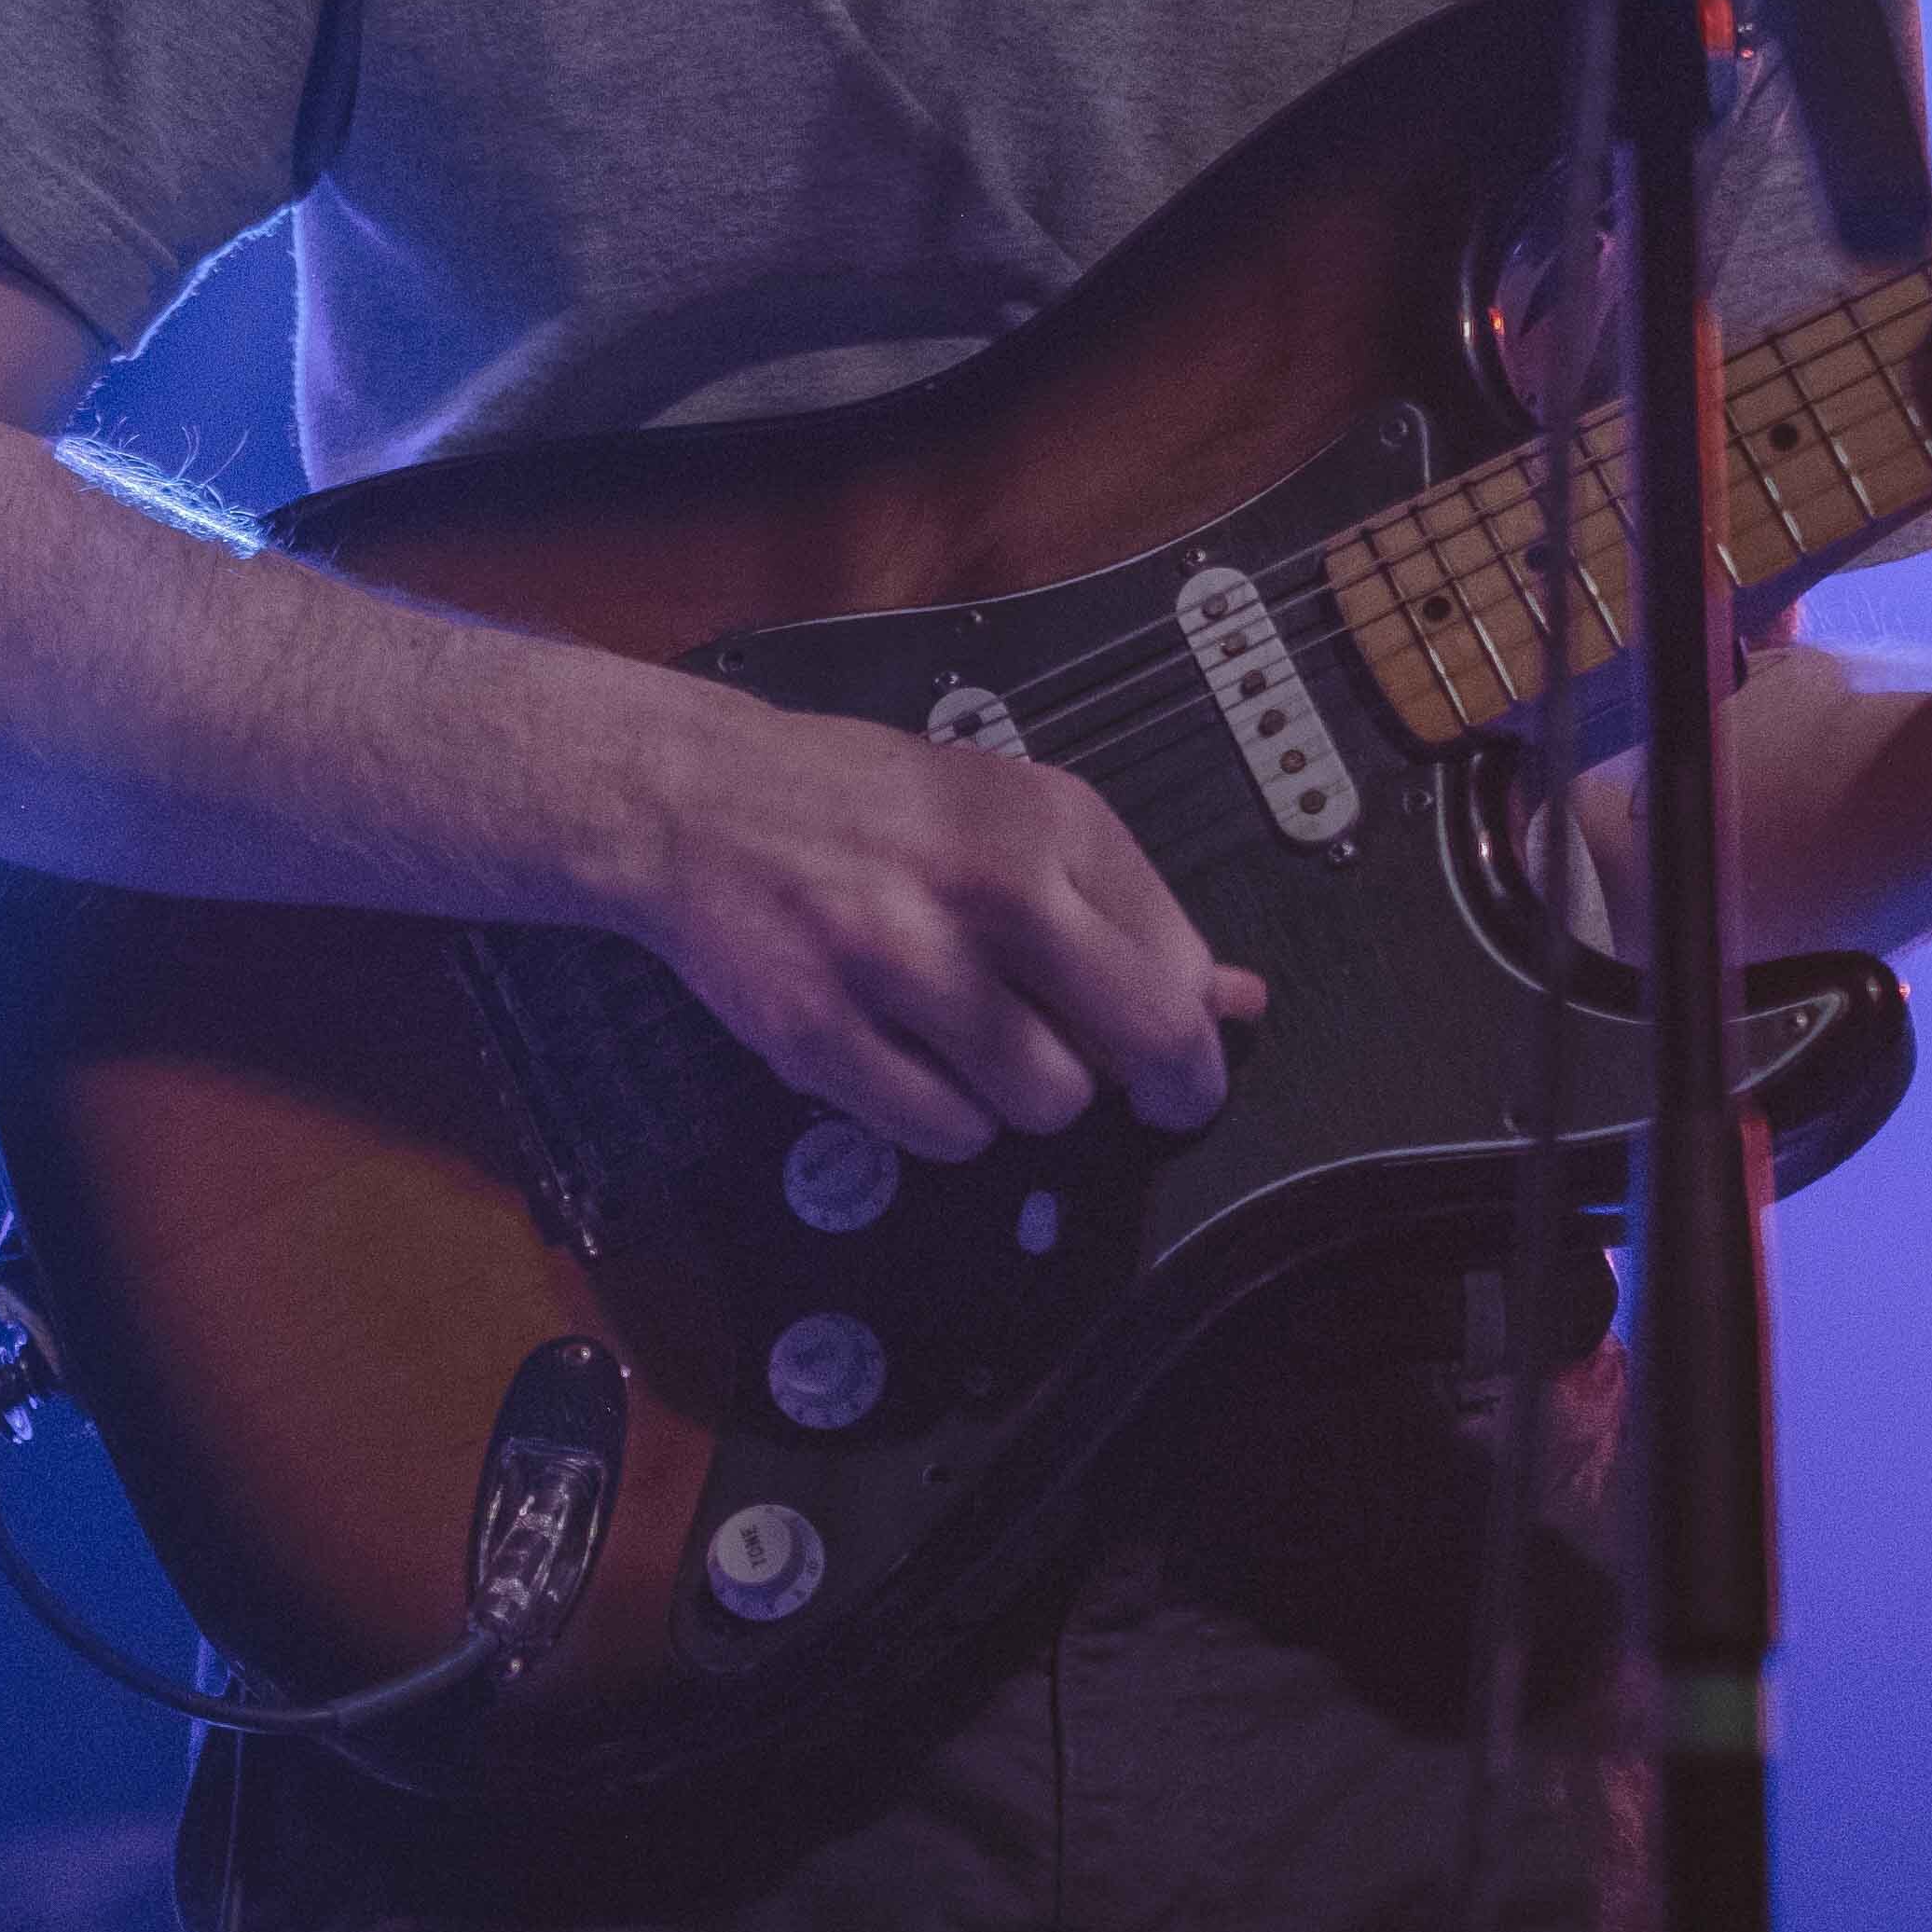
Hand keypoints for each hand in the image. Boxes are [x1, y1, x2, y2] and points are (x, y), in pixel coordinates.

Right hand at [623, 703, 1266, 1162]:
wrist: (696, 800)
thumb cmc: (861, 809)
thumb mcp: (1008, 816)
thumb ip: (1122, 908)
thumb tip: (1234, 1000)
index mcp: (1045, 819)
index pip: (1179, 965)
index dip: (1194, 1034)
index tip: (1180, 1056)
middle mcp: (982, 882)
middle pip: (1140, 1036)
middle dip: (1160, 1089)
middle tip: (1141, 1100)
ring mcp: (895, 959)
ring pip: (1045, 1100)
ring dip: (1028, 1096)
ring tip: (982, 1047)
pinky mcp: (820, 1030)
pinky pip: (944, 1130)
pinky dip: (947, 1121)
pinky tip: (917, 1065)